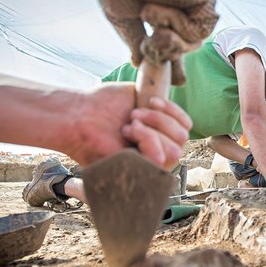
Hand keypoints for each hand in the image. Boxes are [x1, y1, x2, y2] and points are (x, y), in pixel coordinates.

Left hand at [65, 83, 190, 169]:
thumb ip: (159, 101)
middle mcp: (157, 147)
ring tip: (130, 123)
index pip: (186, 127)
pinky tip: (130, 132)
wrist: (80, 114)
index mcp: (158, 130)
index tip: (153, 101)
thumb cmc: (103, 104)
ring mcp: (149, 162)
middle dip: (161, 120)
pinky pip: (161, 158)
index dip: (175, 112)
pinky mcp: (140, 172)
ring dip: (155, 129)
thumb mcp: (137, 95)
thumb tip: (174, 104)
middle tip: (133, 114)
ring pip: (176, 149)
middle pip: (183, 137)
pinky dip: (149, 140)